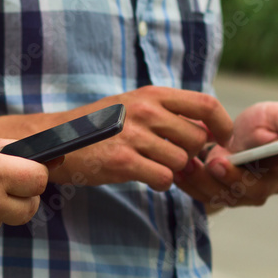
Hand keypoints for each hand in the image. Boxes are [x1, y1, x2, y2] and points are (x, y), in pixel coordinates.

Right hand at [34, 86, 233, 188]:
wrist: (55, 140)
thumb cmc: (98, 126)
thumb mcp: (132, 105)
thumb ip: (166, 112)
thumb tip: (208, 129)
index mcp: (151, 94)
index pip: (205, 104)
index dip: (222, 124)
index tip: (222, 139)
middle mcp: (145, 111)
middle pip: (197, 139)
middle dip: (191, 154)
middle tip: (172, 158)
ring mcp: (133, 136)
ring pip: (181, 161)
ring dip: (173, 170)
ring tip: (152, 165)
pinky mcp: (122, 161)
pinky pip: (163, 178)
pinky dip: (160, 183)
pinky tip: (144, 176)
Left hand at [175, 102, 277, 210]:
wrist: (228, 137)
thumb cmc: (258, 124)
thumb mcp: (274, 116)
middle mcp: (271, 183)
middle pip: (256, 188)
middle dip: (234, 177)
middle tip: (216, 162)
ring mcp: (245, 194)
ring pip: (227, 196)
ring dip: (205, 182)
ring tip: (188, 164)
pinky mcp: (222, 197)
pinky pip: (205, 196)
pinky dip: (190, 184)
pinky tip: (179, 170)